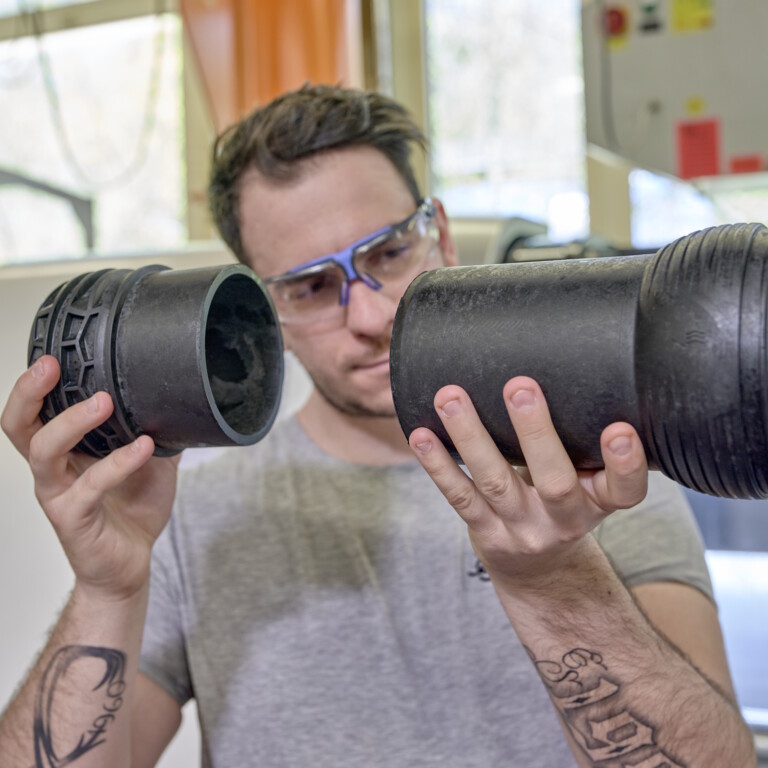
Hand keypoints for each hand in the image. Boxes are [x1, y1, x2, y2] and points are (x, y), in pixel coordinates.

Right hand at [1, 356, 179, 601]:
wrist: (131, 562)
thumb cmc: (133, 508)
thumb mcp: (150, 459)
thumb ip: (153, 428)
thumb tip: (180, 396)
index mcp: (63, 451)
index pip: (32, 413)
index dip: (32, 385)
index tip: (54, 355)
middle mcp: (51, 470)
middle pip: (19, 427)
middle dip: (29, 393)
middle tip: (54, 365)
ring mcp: (59, 494)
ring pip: (44, 452)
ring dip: (72, 422)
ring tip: (104, 402)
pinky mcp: (74, 519)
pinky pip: (91, 486)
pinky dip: (119, 462)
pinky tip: (145, 446)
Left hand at [408, 376, 647, 584]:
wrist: (538, 570)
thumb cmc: (563, 504)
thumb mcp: (588, 481)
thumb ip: (582, 441)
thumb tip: (561, 362)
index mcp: (600, 501)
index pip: (626, 490)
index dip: (627, 463)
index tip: (620, 429)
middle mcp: (565, 520)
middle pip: (555, 482)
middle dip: (536, 432)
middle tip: (520, 385)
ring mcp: (522, 530)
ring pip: (496, 483)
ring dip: (471, 436)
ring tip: (450, 397)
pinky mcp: (485, 532)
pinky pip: (460, 496)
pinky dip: (438, 464)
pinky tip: (421, 435)